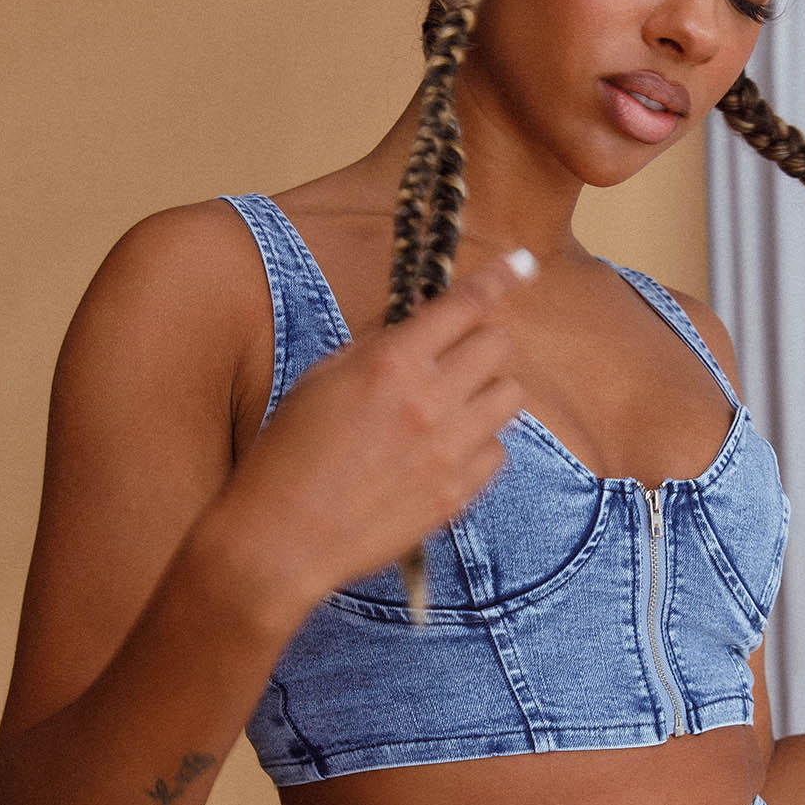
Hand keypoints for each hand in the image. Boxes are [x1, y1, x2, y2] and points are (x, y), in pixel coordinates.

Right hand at [232, 250, 530, 603]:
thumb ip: (378, 344)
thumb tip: (418, 319)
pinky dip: (479, 445)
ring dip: (485, 391)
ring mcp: (449, 450)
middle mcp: (430, 401)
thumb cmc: (289, 455)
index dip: (498, 279)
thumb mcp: (323, 379)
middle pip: (498, 345)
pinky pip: (499, 451)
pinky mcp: (458, 493)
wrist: (283, 539)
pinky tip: (441, 453)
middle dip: (479, 342)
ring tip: (449, 408)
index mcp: (392, 363)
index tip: (521, 265)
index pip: (464, 305)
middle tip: (453, 358)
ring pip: (509, 396)